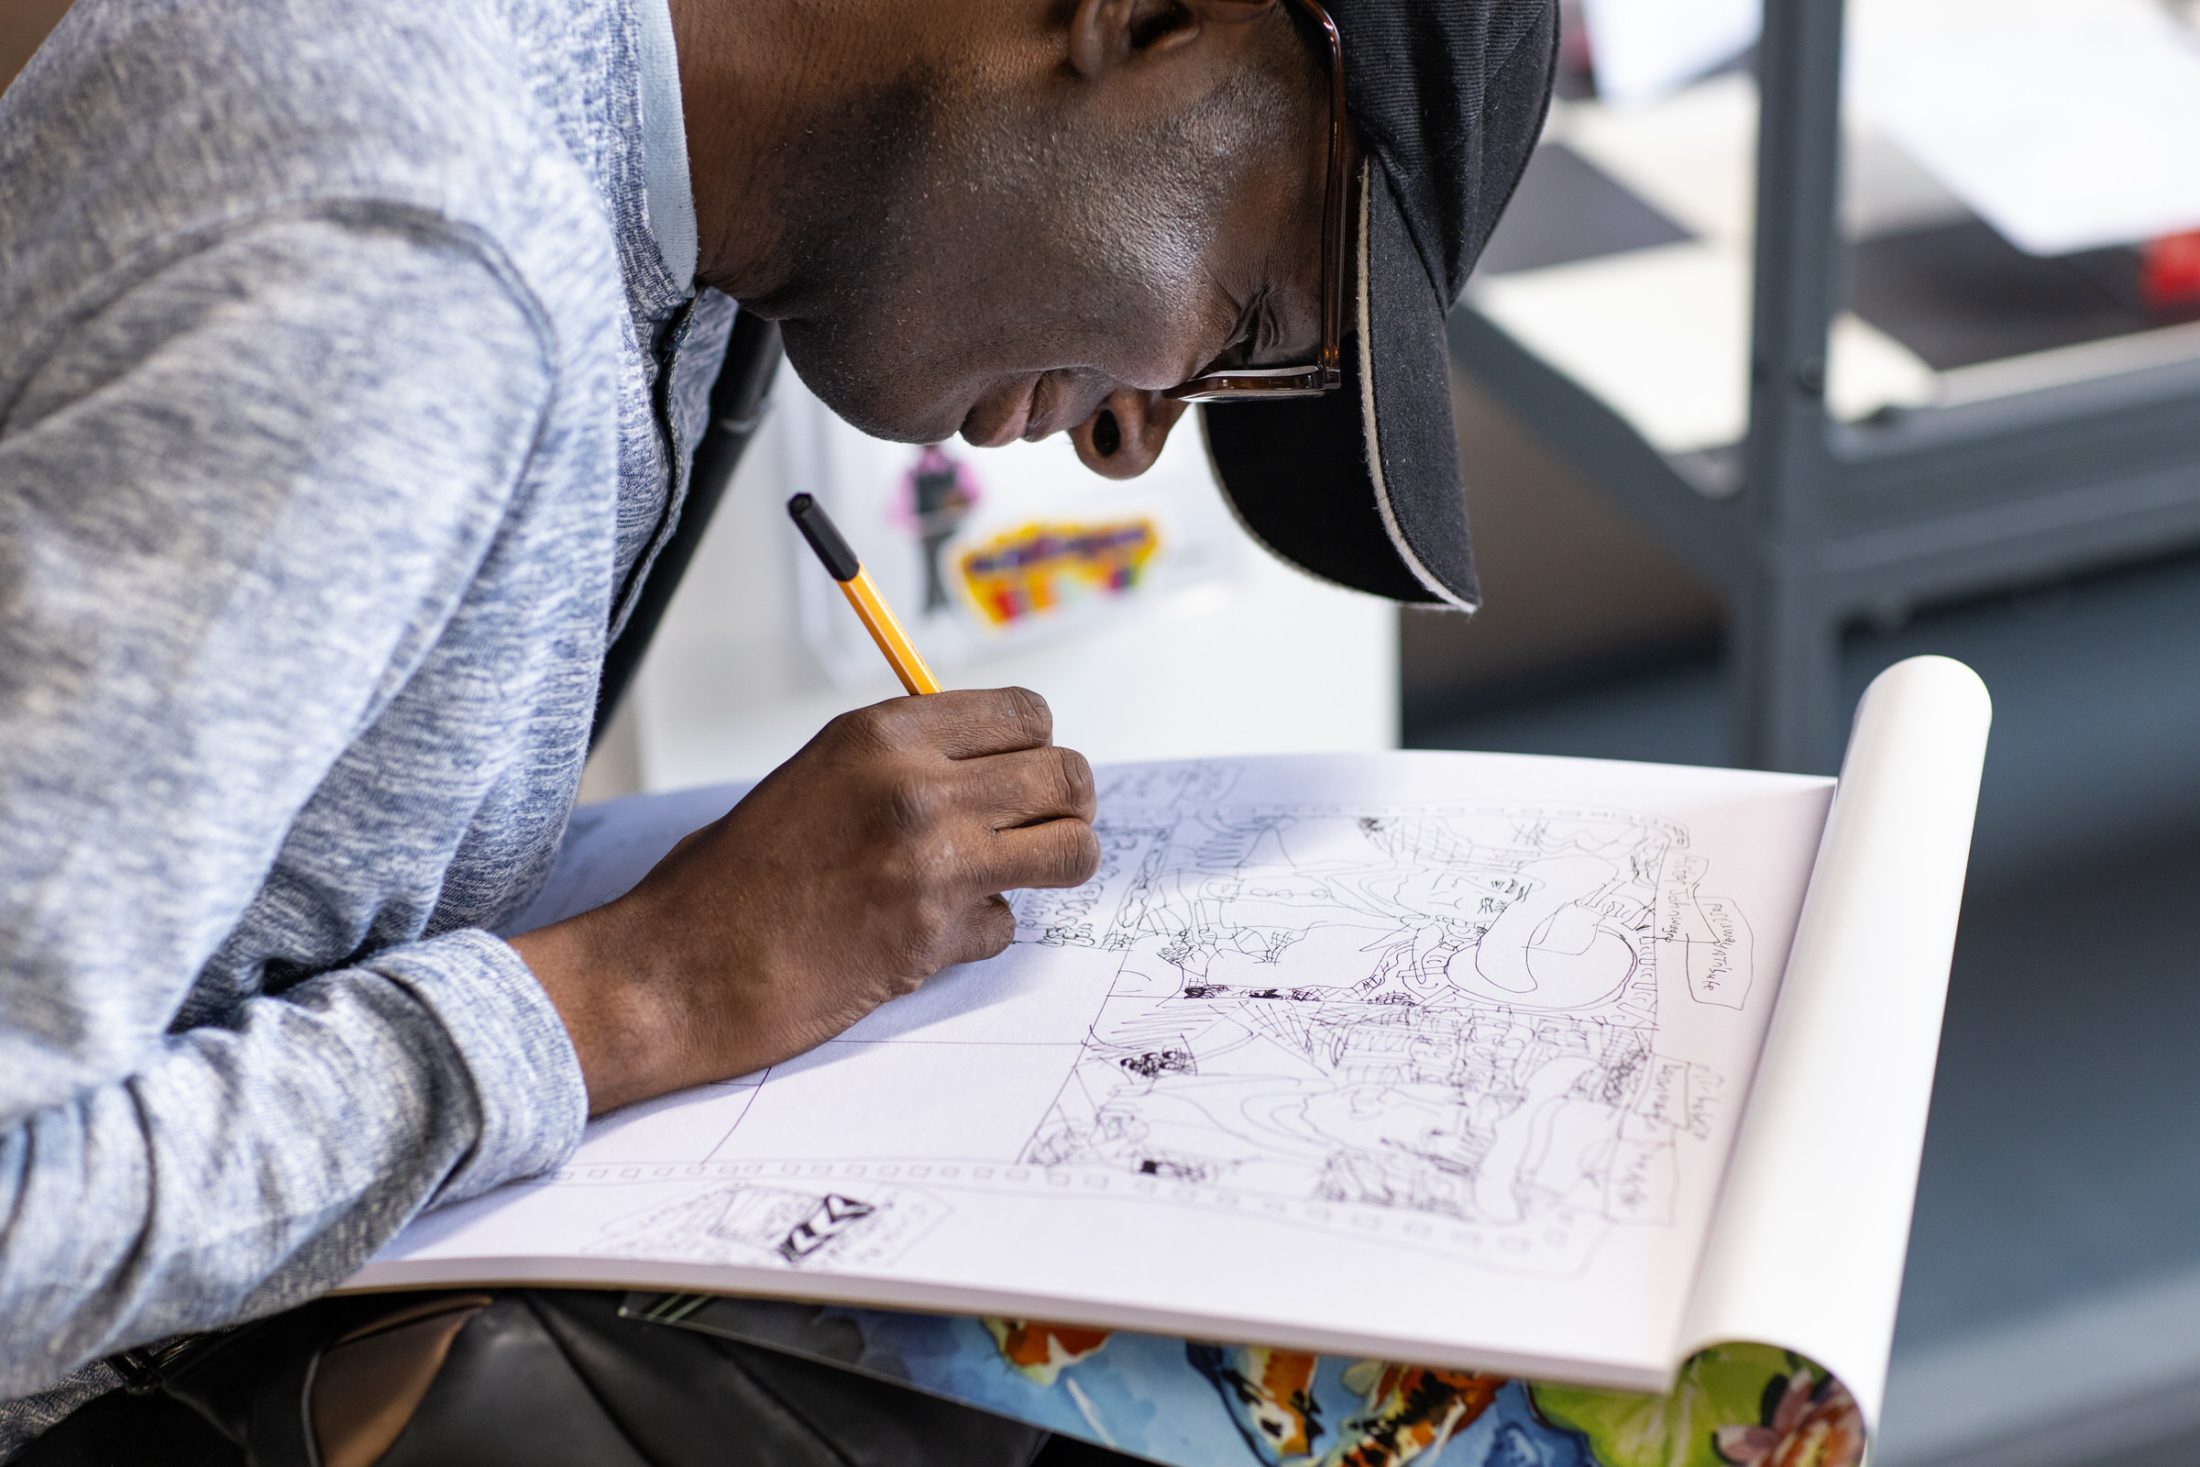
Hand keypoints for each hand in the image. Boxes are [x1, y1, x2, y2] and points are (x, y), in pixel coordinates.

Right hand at [513, 688, 1099, 1112]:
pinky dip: (981, 933)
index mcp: (884, 733)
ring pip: (1071, 851)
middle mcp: (917, 786)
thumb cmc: (737, 875)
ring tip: (1013, 877)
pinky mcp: (935, 936)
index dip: (1035, 746)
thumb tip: (999, 761)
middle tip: (1042, 829)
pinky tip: (928, 935)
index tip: (1020, 772)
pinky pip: (1009, 925)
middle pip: (1066, 776)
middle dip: (1067, 806)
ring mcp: (933, 864)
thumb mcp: (821, 775)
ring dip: (1053, 866)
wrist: (681, 968)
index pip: (1027, 713)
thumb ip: (907, 760)